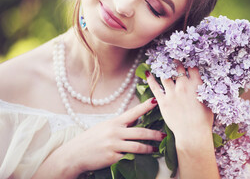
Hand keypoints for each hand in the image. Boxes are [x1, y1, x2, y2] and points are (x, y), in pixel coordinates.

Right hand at [34, 98, 164, 177]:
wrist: (74, 154)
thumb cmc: (91, 139)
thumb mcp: (105, 127)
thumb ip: (120, 124)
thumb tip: (136, 120)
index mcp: (114, 122)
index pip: (133, 112)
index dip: (145, 106)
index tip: (156, 100)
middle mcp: (115, 132)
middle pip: (140, 132)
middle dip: (154, 134)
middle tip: (164, 135)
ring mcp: (114, 145)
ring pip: (137, 146)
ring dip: (149, 148)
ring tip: (156, 149)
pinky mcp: (112, 158)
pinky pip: (129, 158)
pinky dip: (137, 158)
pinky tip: (144, 159)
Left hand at [146, 63, 213, 142]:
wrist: (193, 134)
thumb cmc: (204, 120)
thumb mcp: (209, 102)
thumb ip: (203, 90)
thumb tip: (202, 84)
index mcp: (197, 85)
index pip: (192, 67)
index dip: (188, 60)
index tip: (185, 56)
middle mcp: (184, 86)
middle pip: (178, 68)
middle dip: (174, 60)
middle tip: (170, 55)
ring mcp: (172, 93)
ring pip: (165, 75)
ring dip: (162, 67)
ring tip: (159, 62)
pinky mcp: (163, 101)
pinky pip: (155, 87)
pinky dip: (150, 80)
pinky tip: (148, 74)